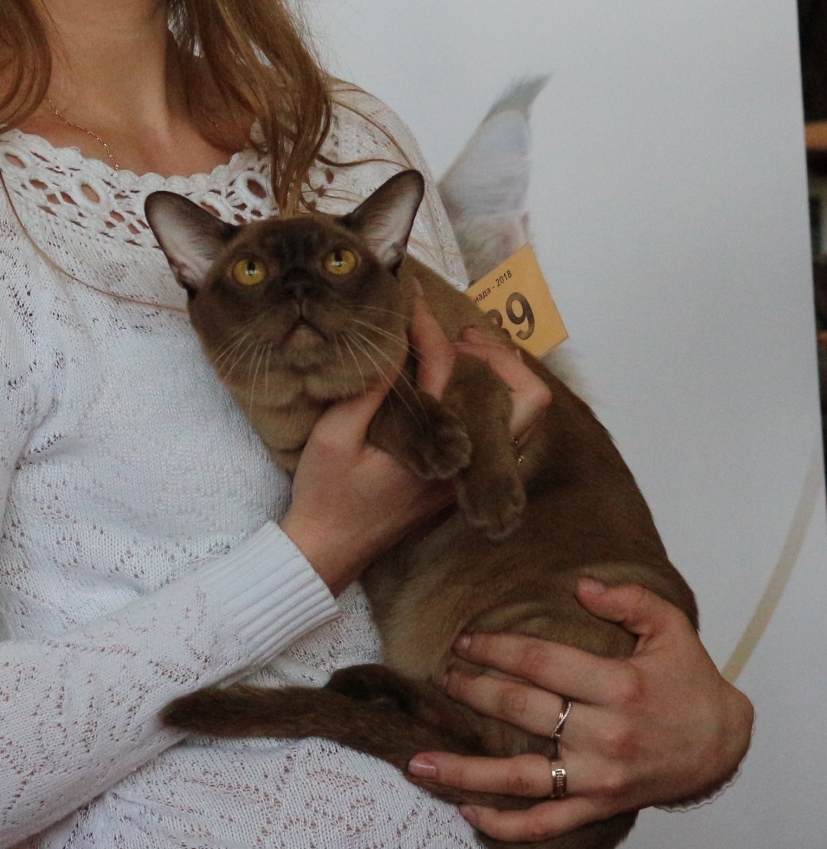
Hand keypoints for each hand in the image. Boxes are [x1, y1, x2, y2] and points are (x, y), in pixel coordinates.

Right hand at [281, 287, 547, 593]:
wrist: (327, 550)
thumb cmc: (325, 495)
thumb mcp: (333, 438)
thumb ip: (366, 391)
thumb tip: (391, 346)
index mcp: (437, 449)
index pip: (447, 371)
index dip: (427, 327)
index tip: (410, 297)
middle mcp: (465, 463)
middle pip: (524, 401)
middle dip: (497, 356)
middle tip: (460, 334)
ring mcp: (468, 475)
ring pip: (520, 418)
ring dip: (500, 378)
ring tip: (464, 351)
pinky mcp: (459, 482)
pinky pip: (498, 433)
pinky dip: (489, 399)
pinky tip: (457, 383)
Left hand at [408, 579, 753, 841]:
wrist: (723, 746)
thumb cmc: (690, 683)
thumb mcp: (672, 629)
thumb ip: (629, 600)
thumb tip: (580, 584)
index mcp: (619, 687)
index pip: (541, 664)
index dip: (497, 650)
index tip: (464, 642)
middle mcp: (605, 736)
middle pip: (522, 712)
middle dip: (474, 693)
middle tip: (442, 680)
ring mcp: (599, 778)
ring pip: (521, 779)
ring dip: (466, 772)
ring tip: (419, 763)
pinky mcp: (599, 807)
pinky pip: (547, 823)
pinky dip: (507, 826)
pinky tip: (468, 813)